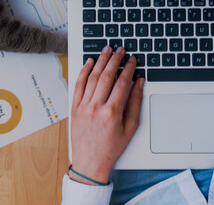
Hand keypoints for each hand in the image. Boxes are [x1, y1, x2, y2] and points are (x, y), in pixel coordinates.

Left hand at [69, 47, 143, 184]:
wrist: (90, 163)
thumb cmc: (111, 148)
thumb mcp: (130, 128)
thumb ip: (135, 103)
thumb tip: (139, 83)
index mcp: (112, 113)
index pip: (122, 83)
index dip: (129, 68)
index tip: (132, 60)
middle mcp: (96, 108)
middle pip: (106, 76)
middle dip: (115, 60)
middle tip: (121, 49)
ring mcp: (83, 107)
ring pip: (91, 77)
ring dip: (100, 61)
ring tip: (107, 50)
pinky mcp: (74, 108)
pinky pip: (78, 85)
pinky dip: (83, 72)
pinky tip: (89, 62)